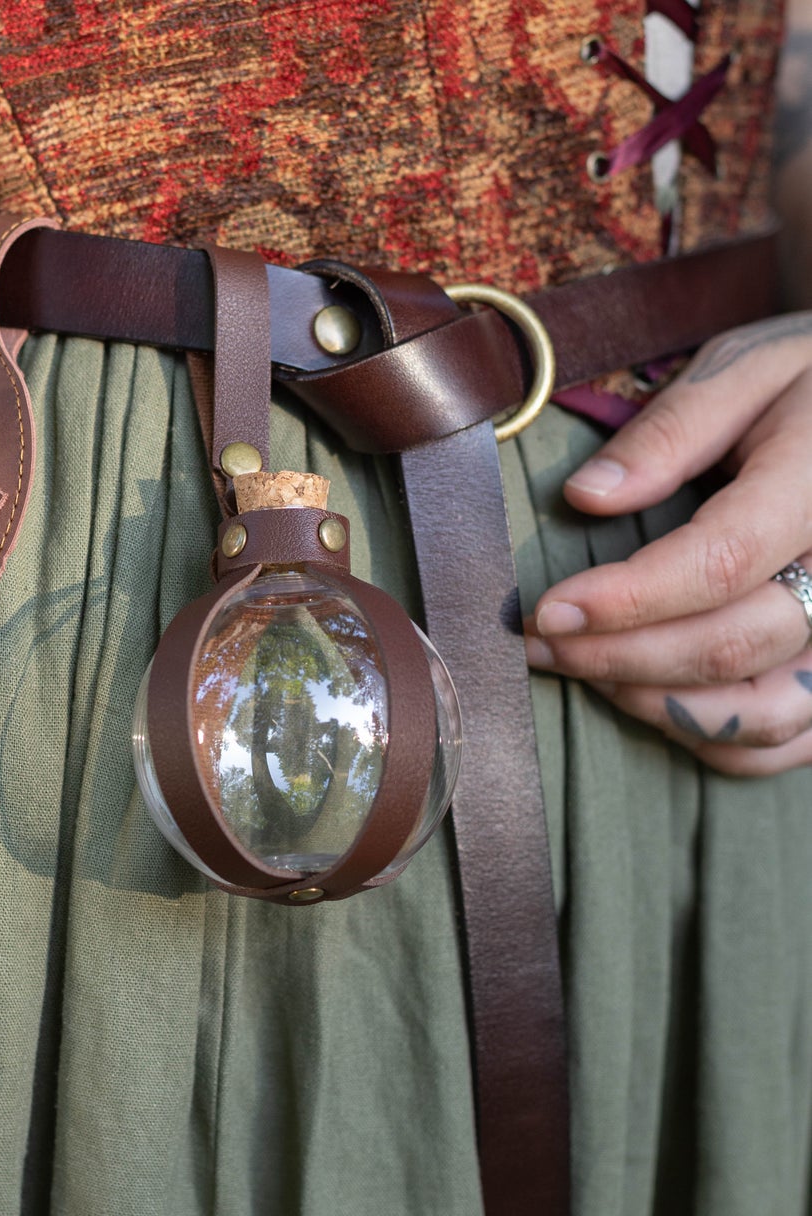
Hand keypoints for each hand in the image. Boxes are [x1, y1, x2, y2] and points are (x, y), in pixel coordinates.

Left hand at [524, 312, 811, 775]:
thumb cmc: (809, 384)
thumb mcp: (745, 368)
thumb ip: (672, 430)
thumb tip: (585, 497)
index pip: (721, 563)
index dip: (624, 600)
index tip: (544, 610)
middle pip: (732, 645)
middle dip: (616, 656)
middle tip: (537, 643)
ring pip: (764, 712)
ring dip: (657, 705)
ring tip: (583, 671)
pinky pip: (789, 739)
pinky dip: (713, 740)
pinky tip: (646, 701)